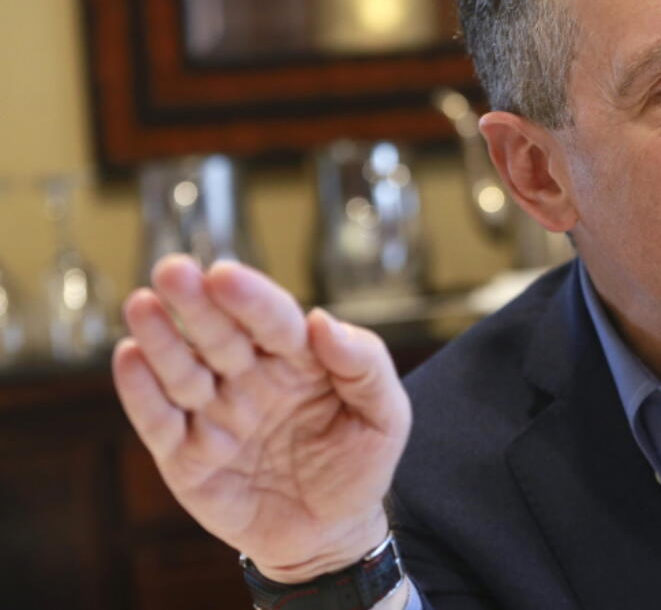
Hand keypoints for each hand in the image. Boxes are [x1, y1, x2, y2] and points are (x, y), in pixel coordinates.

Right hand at [113, 255, 410, 582]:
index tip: (226, 275)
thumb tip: (322, 322)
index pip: (273, 320)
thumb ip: (364, 365)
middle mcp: (249, 378)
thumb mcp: (384, 414)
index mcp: (297, 359)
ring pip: (183, 371)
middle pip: (221, 335)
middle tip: (174, 271)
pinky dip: (141, 393)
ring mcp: (214, 415)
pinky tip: (130, 358)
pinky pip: (160, 422)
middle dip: (197, 304)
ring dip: (162, 339)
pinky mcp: (186, 457)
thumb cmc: (359, 464)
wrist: (332, 535)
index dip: (251, 298)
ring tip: (143, 305)